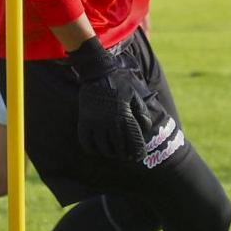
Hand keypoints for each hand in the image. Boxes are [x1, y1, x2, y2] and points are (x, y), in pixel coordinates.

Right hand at [65, 37, 152, 164]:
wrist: (97, 72)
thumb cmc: (119, 84)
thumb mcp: (135, 95)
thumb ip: (142, 112)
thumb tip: (145, 129)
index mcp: (125, 116)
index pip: (133, 141)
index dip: (137, 152)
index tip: (138, 156)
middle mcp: (110, 122)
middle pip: (119, 148)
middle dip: (124, 155)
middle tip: (126, 157)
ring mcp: (96, 123)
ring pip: (103, 148)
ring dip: (109, 153)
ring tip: (113, 154)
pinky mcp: (84, 121)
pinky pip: (87, 142)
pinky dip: (92, 149)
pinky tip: (97, 149)